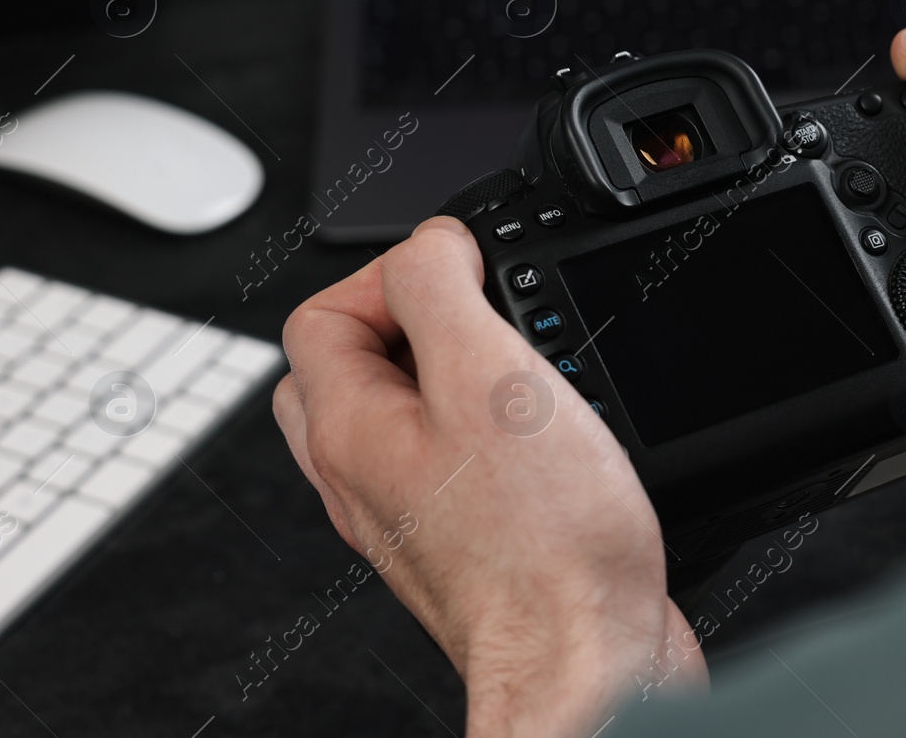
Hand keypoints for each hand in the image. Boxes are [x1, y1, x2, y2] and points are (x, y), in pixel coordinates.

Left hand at [273, 218, 703, 737]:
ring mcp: (415, 516)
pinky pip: (456, 464)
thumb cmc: (542, 546)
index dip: (388, 273)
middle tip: (478, 316)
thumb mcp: (488, 375)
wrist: (586, 662)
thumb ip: (441, 289)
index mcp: (352, 431)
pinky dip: (492, 433)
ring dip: (456, 376)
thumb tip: (432, 242)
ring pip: (404, 419)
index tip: (464, 273)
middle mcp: (368, 479)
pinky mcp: (471, 542)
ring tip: (520, 369)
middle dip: (410, 323)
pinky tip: (547, 435)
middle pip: (347, 370)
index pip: (319, 317)